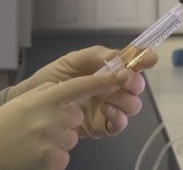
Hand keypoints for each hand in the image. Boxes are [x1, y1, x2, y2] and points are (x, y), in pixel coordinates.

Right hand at [0, 73, 121, 169]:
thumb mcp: (20, 102)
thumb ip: (43, 92)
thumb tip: (61, 89)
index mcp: (44, 99)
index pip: (79, 87)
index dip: (102, 81)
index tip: (120, 76)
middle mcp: (51, 117)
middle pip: (75, 117)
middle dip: (62, 122)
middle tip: (36, 128)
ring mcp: (53, 140)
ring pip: (70, 138)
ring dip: (56, 141)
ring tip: (31, 142)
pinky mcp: (54, 160)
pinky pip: (64, 156)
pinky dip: (51, 158)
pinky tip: (32, 155)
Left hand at [11, 46, 157, 136]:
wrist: (34, 101)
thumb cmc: (52, 78)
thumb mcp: (73, 60)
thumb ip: (97, 55)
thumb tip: (119, 55)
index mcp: (108, 70)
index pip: (133, 64)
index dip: (144, 59)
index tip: (149, 58)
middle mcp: (113, 88)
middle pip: (137, 87)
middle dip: (134, 81)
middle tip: (123, 78)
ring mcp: (110, 108)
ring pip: (133, 105)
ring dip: (125, 98)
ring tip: (107, 94)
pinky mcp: (103, 126)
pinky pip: (120, 124)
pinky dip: (117, 116)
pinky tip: (105, 108)